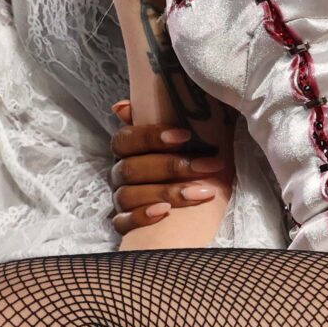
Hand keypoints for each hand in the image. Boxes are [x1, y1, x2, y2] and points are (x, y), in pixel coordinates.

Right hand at [106, 99, 224, 232]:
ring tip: (201, 193)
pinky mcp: (124, 223)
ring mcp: (121, 199)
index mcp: (128, 149)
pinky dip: (142, 216)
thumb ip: (168, 113)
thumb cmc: (193, 159)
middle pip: (130, 168)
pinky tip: (165, 212)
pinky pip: (123, 222)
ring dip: (166, 192)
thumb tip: (127, 103)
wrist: (204, 199)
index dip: (151, 136)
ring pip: (129, 195)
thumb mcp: (187, 135)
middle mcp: (121, 173)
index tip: (185, 136)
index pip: (126, 139)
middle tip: (206, 166)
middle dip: (171, 167)